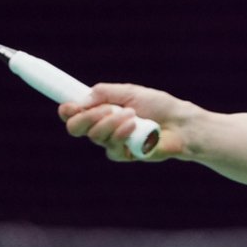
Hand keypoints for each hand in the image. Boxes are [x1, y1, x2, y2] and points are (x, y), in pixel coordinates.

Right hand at [59, 82, 187, 161]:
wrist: (179, 122)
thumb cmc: (156, 104)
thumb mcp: (129, 92)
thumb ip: (104, 93)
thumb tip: (81, 100)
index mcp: (100, 109)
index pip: (74, 113)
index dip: (67, 110)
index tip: (69, 106)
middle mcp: (102, 127)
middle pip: (76, 128)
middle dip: (87, 117)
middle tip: (106, 108)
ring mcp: (111, 142)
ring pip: (95, 135)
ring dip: (112, 122)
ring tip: (132, 114)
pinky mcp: (123, 154)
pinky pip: (112, 147)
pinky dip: (122, 134)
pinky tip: (134, 127)